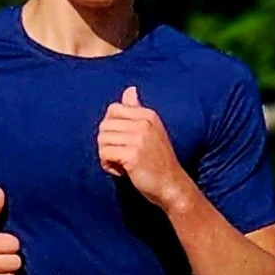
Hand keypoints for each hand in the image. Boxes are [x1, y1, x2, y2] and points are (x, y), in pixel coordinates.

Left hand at [96, 86, 182, 208]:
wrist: (172, 185)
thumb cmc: (158, 160)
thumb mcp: (151, 130)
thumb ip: (137, 110)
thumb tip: (130, 89)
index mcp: (148, 115)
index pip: (113, 109)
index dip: (111, 127)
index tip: (121, 141)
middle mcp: (144, 123)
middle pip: (105, 125)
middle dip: (106, 142)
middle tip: (119, 155)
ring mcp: (139, 139)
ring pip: (102, 140)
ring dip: (106, 154)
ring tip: (120, 164)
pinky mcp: (132, 156)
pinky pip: (105, 154)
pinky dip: (108, 165)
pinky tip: (120, 171)